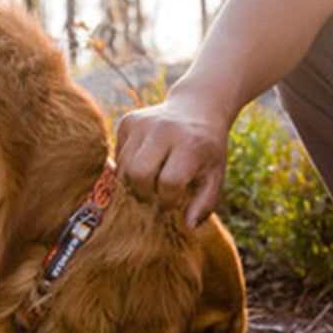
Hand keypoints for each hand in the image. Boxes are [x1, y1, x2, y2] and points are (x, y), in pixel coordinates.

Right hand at [115, 92, 230, 227]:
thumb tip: (188, 226)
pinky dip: (128, 166)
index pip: (169, 183)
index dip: (170, 200)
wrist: (198, 107)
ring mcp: (142, 122)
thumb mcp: (215, 175)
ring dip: (135, 181)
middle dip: (144, 193)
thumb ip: (205, 203)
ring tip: (153, 177)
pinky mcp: (128, 121)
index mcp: (190, 143)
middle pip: (137, 174)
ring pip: (123, 167)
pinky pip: (118, 156)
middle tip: (155, 194)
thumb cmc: (207, 149)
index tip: (176, 200)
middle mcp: (163, 129)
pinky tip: (146, 160)